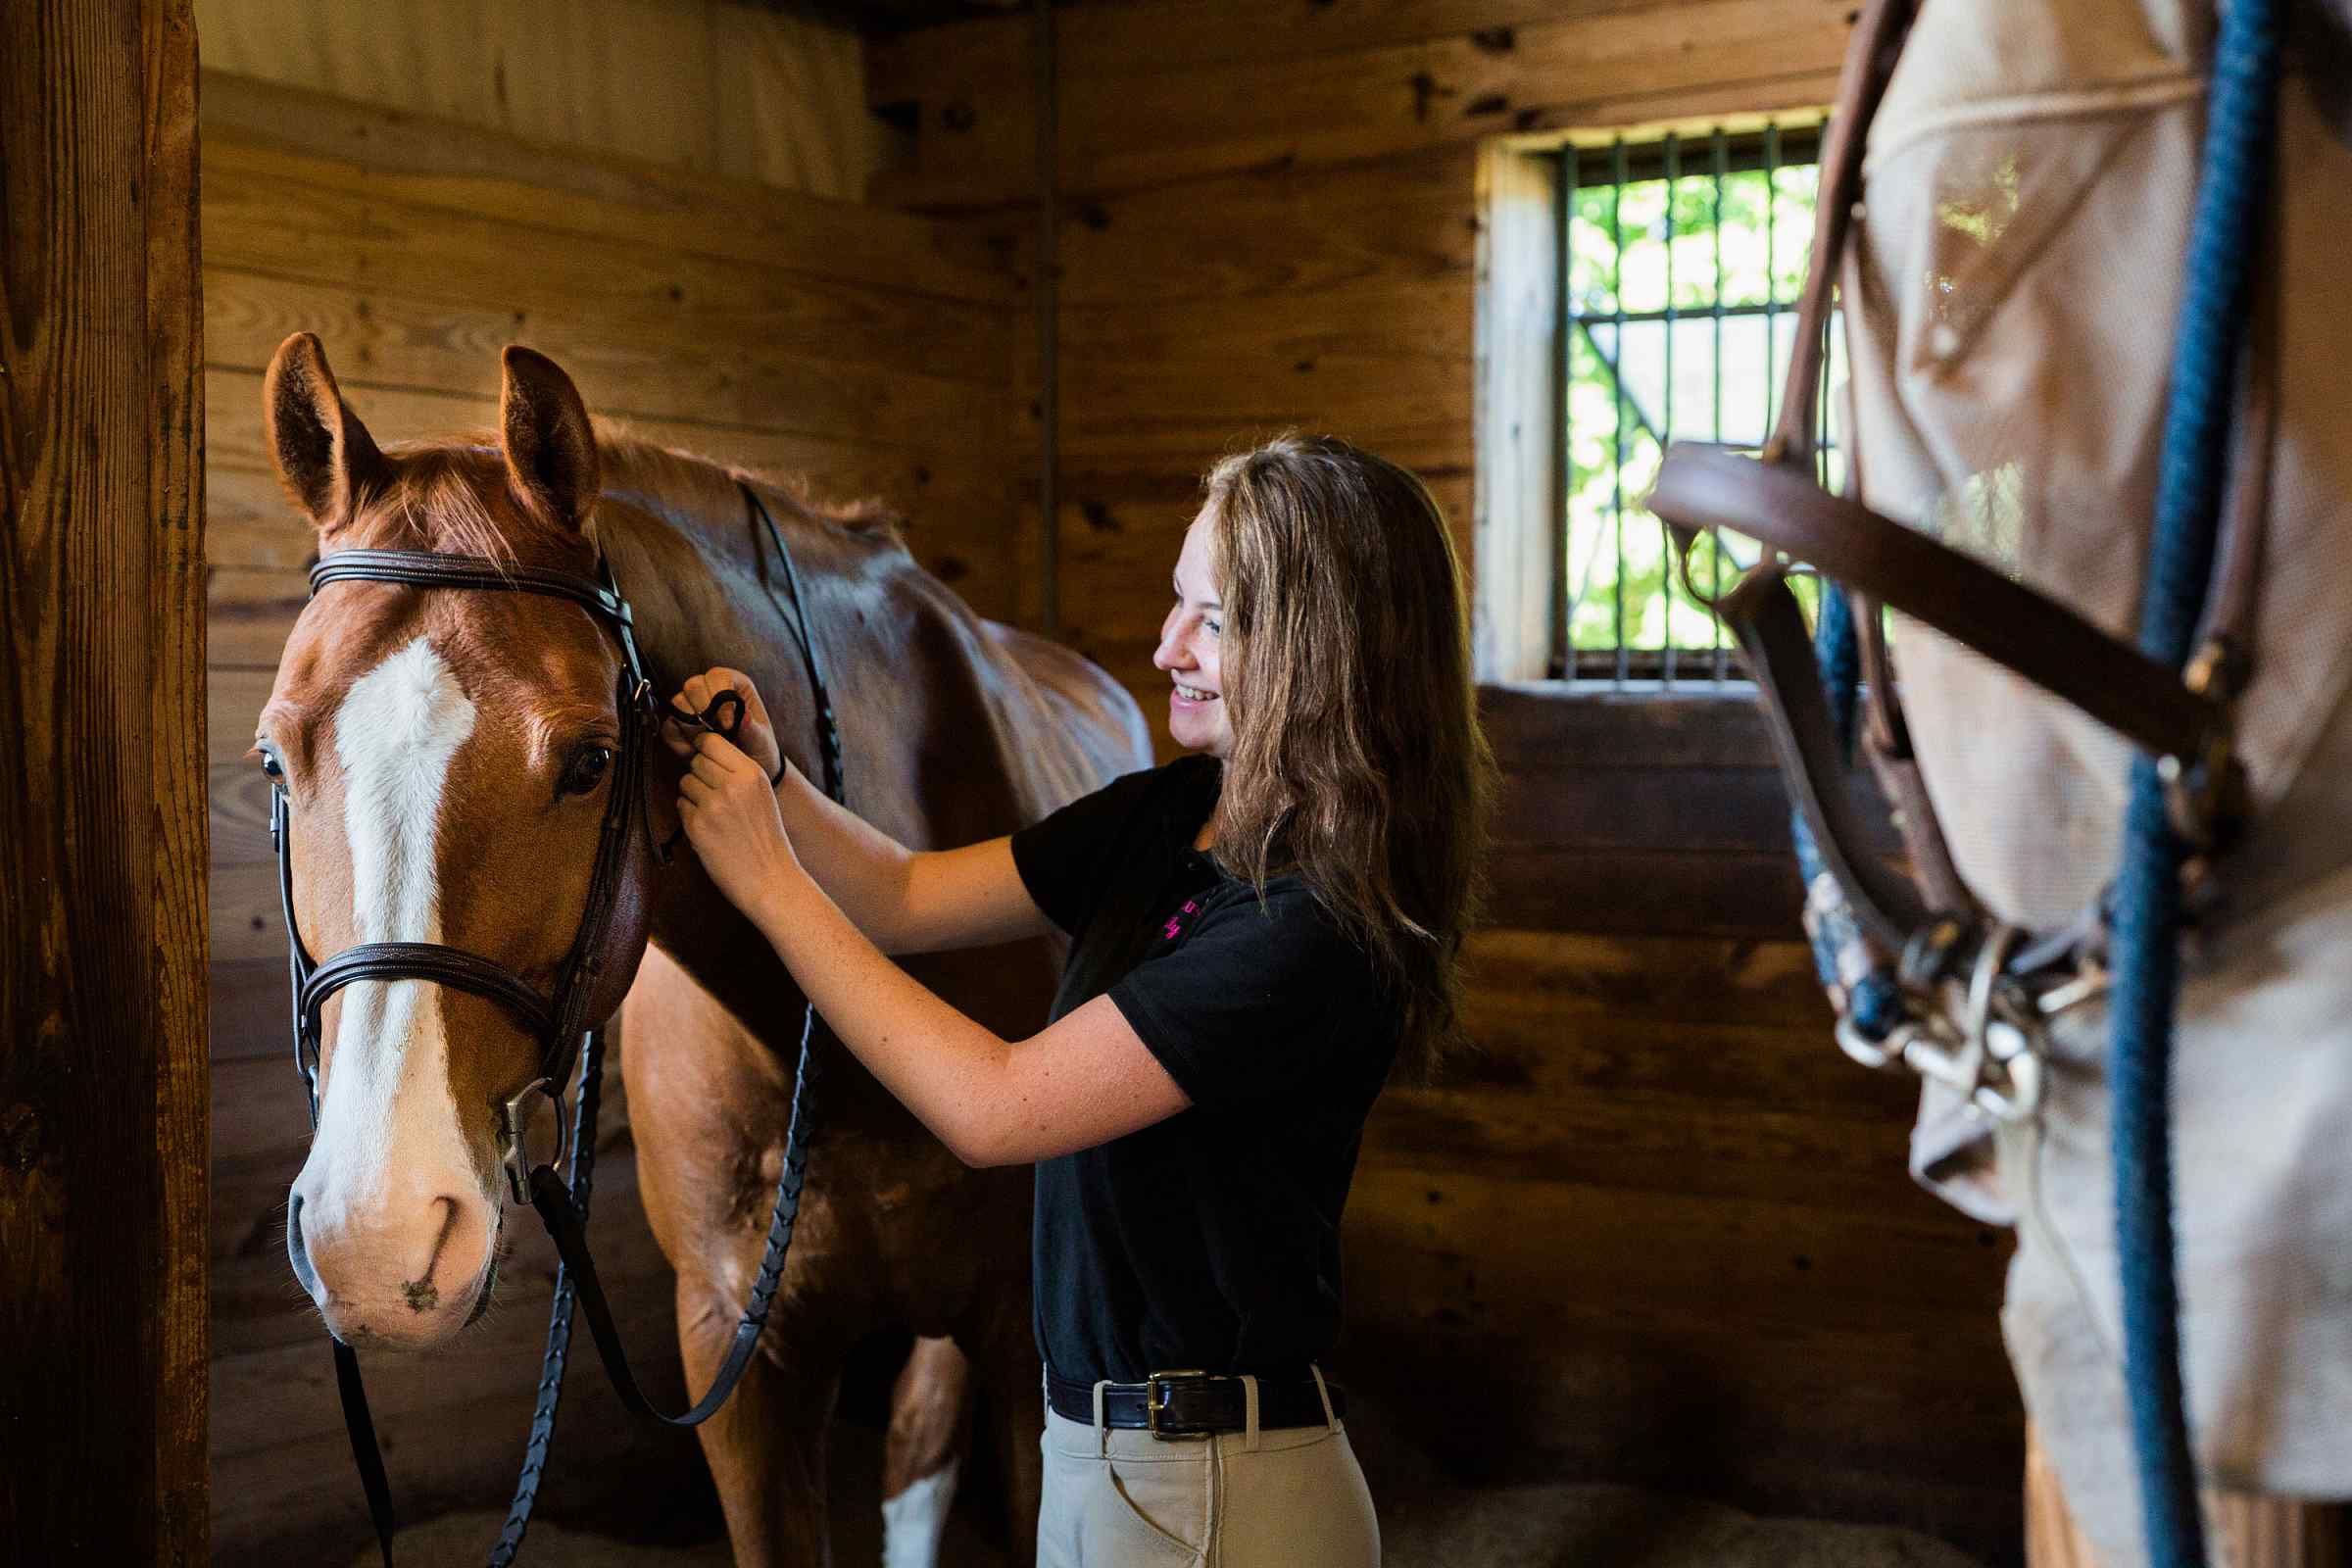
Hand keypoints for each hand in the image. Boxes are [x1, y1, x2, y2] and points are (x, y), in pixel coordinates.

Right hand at [663, 666, 781, 779]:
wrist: (743, 772)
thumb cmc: (757, 751)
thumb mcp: (762, 742)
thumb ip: (753, 730)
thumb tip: (744, 717)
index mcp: (734, 685)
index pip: (718, 676)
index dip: (720, 696)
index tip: (728, 724)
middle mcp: (710, 690)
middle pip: (693, 685)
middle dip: (703, 711)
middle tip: (715, 734)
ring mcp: (691, 706)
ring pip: (678, 703)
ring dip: (691, 727)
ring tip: (707, 744)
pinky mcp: (677, 725)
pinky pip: (669, 726)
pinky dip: (679, 741)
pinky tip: (694, 752)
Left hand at [677, 730, 802, 920]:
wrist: (771, 879)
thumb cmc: (765, 838)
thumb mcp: (761, 794)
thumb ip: (738, 771)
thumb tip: (702, 751)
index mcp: (751, 773)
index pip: (710, 741)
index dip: (704, 751)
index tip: (707, 762)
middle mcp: (732, 785)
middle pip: (696, 761)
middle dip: (700, 775)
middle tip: (714, 796)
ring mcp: (713, 805)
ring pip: (685, 782)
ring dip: (693, 795)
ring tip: (714, 815)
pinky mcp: (697, 826)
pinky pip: (680, 806)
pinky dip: (689, 817)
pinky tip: (709, 830)